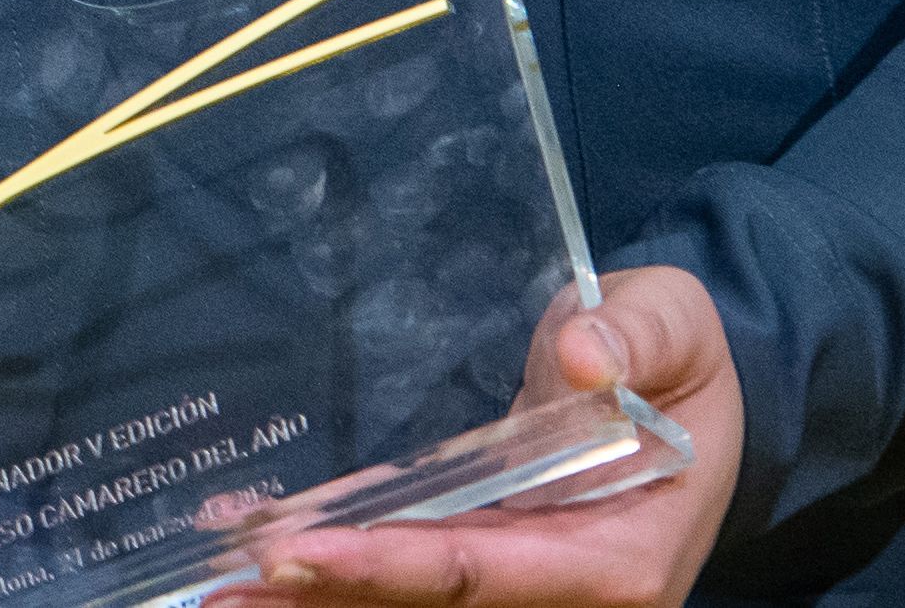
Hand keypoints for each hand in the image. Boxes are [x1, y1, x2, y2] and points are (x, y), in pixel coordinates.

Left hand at [238, 268, 743, 607]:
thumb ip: (638, 337)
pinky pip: (404, 567)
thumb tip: (586, 357)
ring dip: (318, 592)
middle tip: (227, 588)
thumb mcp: (676, 325)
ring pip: (409, 598)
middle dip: (330, 594)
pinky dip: (335, 559)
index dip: (395, 565)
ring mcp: (522, 579)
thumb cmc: (680, 359)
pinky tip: (256, 540)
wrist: (688, 393)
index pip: (489, 570)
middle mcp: (566, 587)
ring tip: (216, 583)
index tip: (305, 551)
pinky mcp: (487, 559)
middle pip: (434, 601)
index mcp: (620, 557)